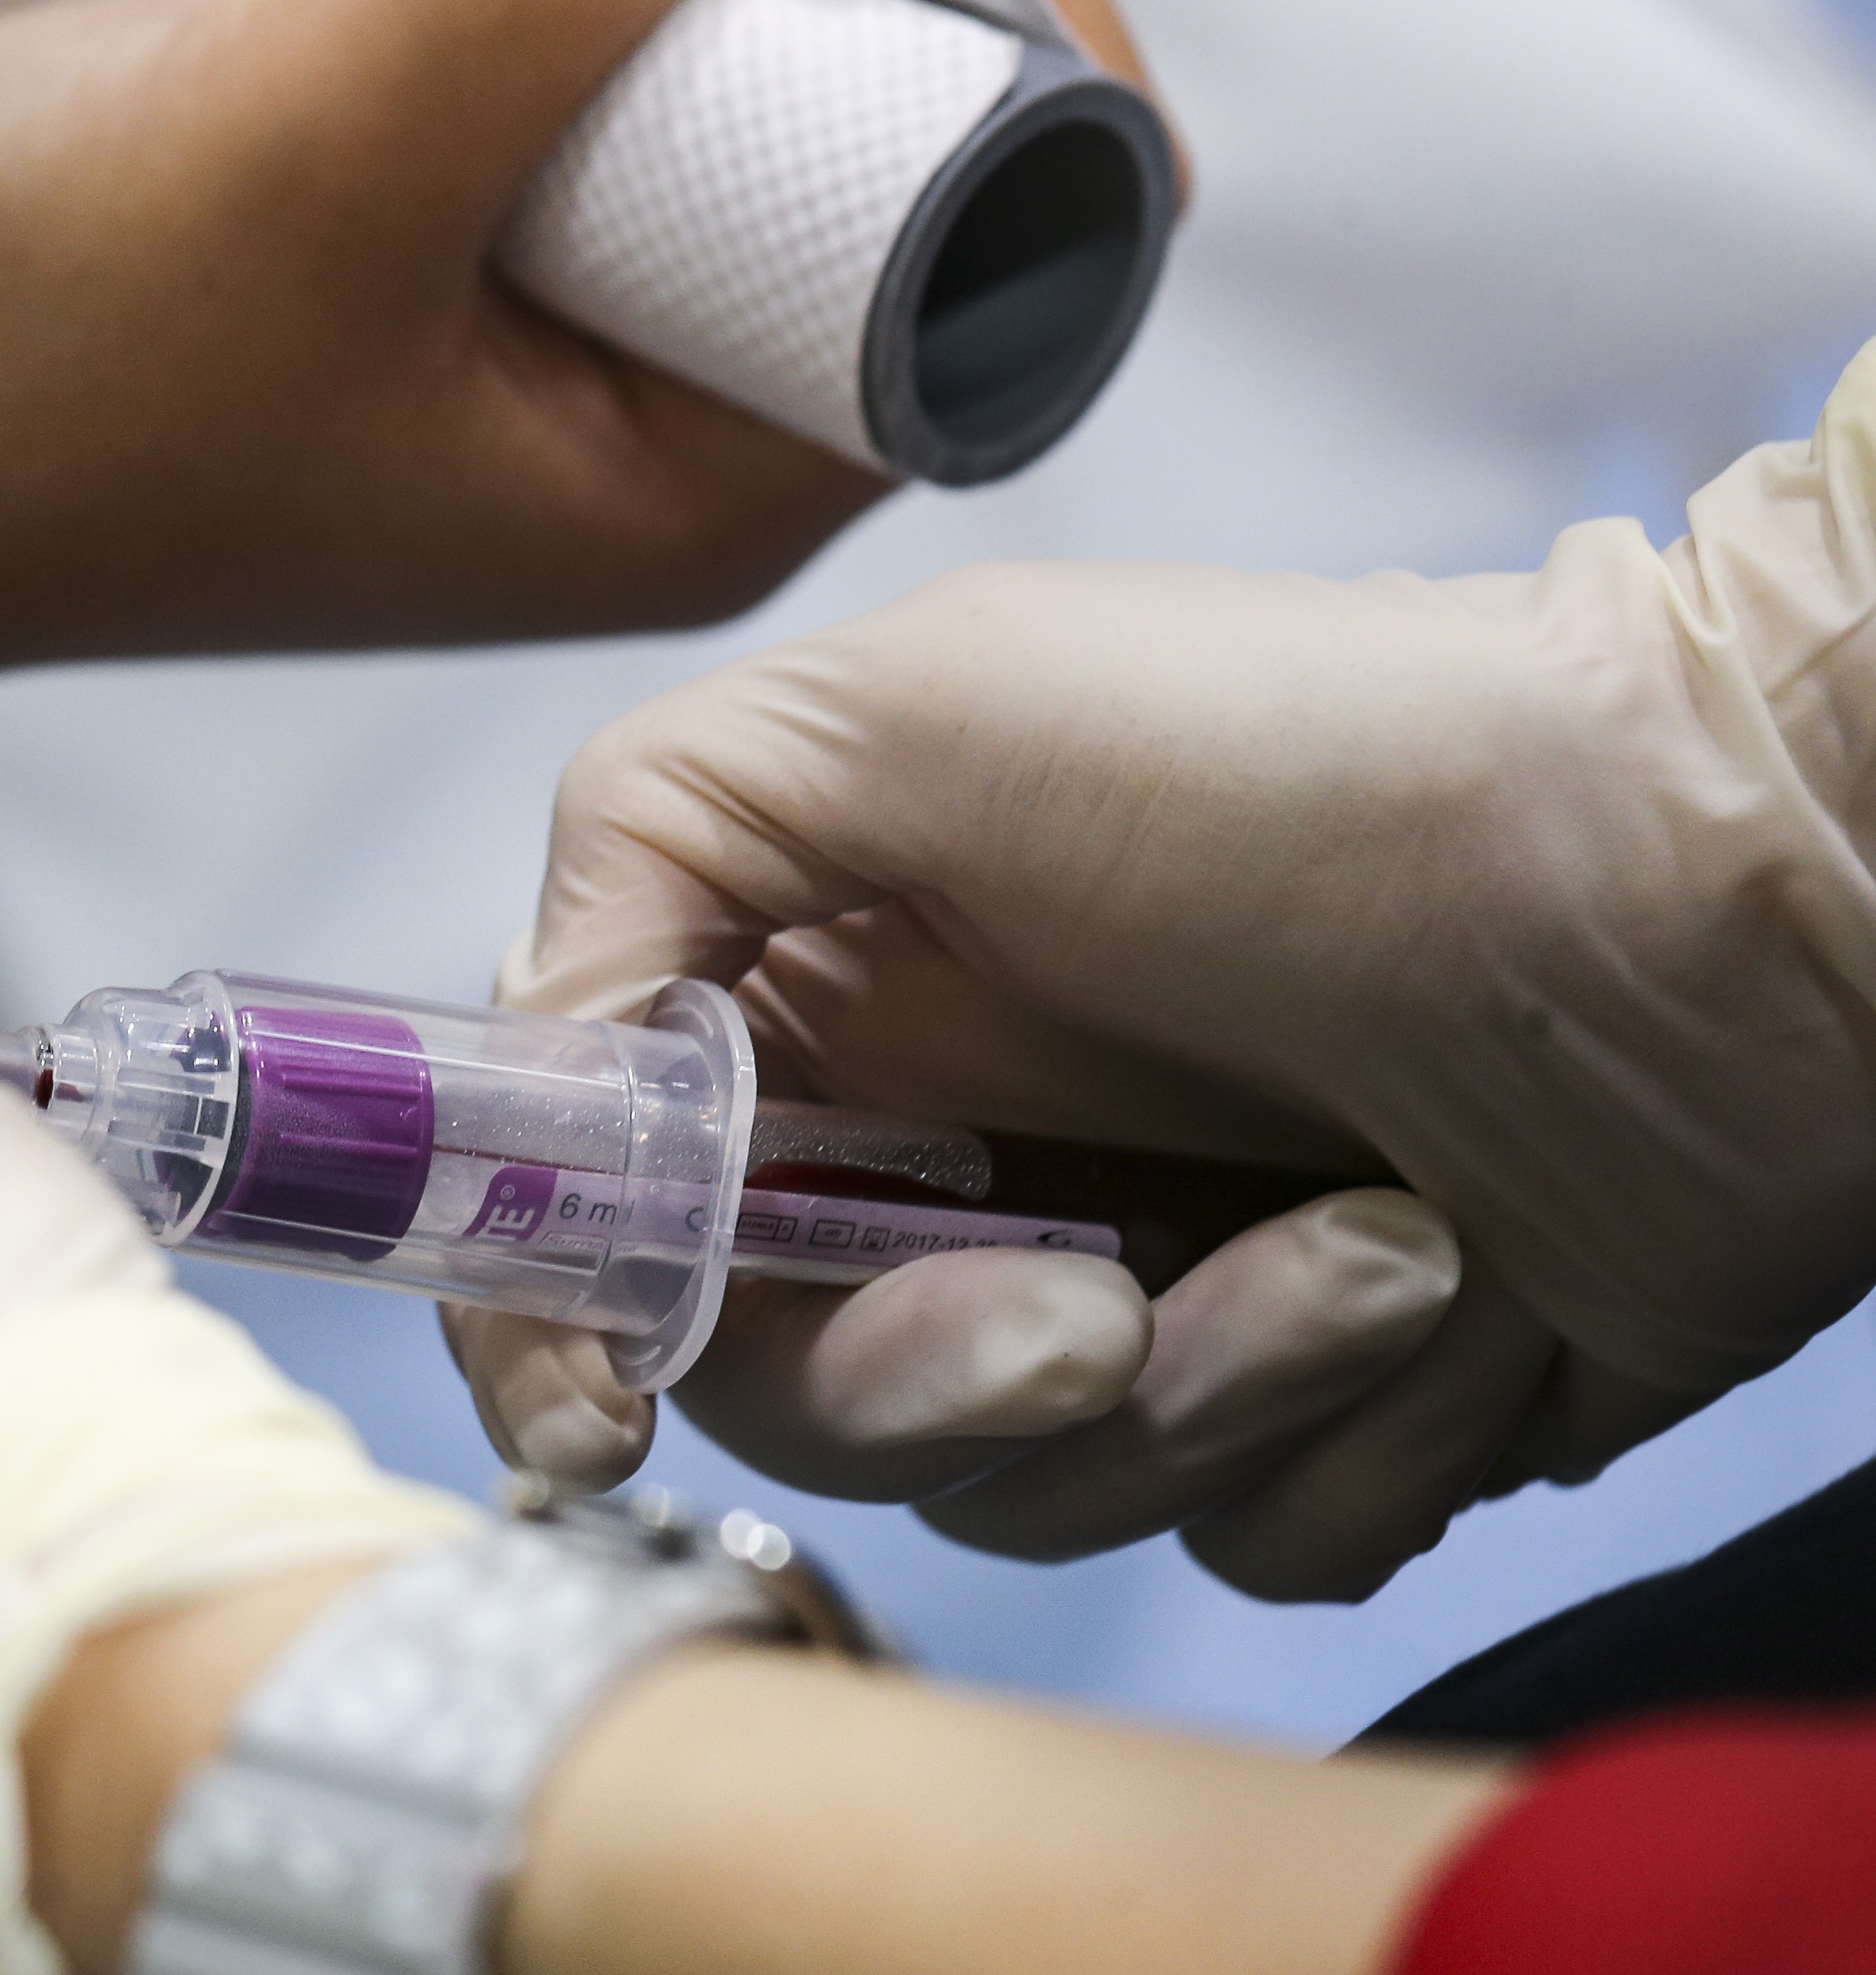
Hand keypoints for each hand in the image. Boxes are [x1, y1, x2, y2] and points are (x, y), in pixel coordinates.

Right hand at [456, 350, 1875, 1597]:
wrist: (1720, 871)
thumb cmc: (1310, 758)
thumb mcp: (907, 707)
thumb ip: (639, 851)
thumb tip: (522, 1067)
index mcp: (830, 998)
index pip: (604, 1209)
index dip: (556, 1319)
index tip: (593, 1397)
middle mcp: (960, 1154)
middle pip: (803, 1391)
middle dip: (937, 1370)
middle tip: (1087, 1297)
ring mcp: (1146, 1285)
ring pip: (1035, 1486)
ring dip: (1211, 1382)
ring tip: (1381, 1225)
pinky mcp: (1328, 1401)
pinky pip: (1252, 1535)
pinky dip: (1355, 1428)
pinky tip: (1459, 1273)